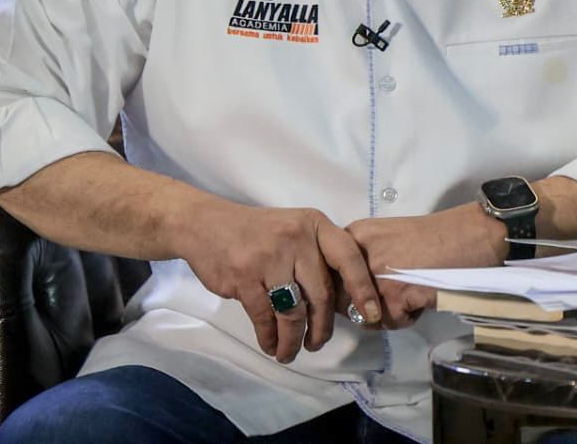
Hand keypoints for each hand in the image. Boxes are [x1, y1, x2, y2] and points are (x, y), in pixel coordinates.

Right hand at [181, 202, 382, 362]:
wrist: (204, 225)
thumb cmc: (256, 233)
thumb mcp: (293, 230)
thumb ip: (317, 257)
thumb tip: (346, 302)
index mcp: (314, 225)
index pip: (349, 257)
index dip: (363, 289)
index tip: (372, 316)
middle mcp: (296, 238)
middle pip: (322, 294)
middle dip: (322, 328)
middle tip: (317, 344)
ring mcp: (270, 257)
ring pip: (294, 312)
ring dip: (293, 340)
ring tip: (290, 352)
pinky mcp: (245, 277)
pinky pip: (266, 318)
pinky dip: (270, 337)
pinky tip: (270, 344)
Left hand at [344, 205, 504, 327]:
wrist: (472, 235)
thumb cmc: (436, 237)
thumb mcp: (386, 238)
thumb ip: (363, 259)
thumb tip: (348, 292)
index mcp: (355, 237)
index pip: (328, 275)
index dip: (344, 291)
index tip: (363, 292)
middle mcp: (358, 255)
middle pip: (341, 300)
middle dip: (363, 307)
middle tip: (391, 297)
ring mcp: (376, 276)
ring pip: (365, 316)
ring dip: (388, 314)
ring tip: (411, 295)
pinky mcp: (396, 296)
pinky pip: (391, 323)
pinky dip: (409, 317)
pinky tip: (423, 298)